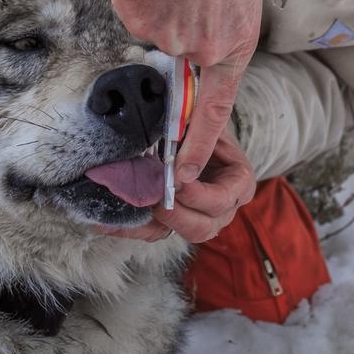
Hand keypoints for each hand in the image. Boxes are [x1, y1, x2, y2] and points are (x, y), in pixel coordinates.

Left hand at [100, 131, 256, 242]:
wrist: (192, 124)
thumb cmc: (203, 120)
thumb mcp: (207, 121)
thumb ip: (200, 141)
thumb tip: (182, 175)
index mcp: (239, 183)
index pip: (222, 201)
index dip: (197, 196)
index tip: (174, 182)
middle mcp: (225, 206)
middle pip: (204, 228)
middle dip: (175, 215)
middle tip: (154, 199)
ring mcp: (201, 216)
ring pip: (180, 234)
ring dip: (156, 223)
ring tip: (136, 205)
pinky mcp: (177, 218)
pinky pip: (158, 232)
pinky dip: (136, 227)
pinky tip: (114, 219)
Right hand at [110, 0, 262, 193]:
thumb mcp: (239, 11)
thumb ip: (214, 44)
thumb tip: (187, 63)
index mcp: (233, 51)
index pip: (215, 111)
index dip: (197, 144)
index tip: (182, 173)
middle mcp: (199, 50)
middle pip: (177, 65)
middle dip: (178, 40)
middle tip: (185, 7)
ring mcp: (165, 34)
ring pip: (154, 34)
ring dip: (161, 10)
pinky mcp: (135, 15)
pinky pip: (133, 13)